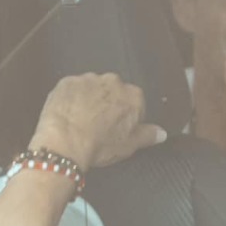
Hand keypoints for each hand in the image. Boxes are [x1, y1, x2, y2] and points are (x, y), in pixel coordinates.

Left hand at [30, 73, 165, 170]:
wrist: (65, 143)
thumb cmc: (99, 145)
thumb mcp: (129, 145)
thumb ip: (147, 135)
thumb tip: (161, 133)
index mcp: (132, 96)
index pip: (135, 103)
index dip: (126, 117)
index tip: (118, 129)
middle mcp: (113, 81)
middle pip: (114, 92)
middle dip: (108, 104)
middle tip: (99, 125)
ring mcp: (88, 79)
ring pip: (92, 88)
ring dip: (89, 99)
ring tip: (81, 121)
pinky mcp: (67, 81)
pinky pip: (72, 88)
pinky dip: (71, 99)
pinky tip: (68, 115)